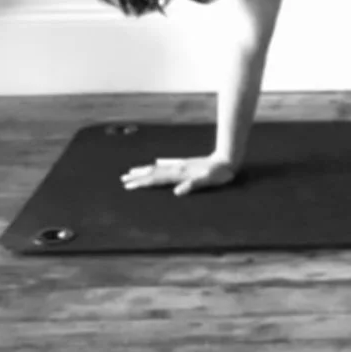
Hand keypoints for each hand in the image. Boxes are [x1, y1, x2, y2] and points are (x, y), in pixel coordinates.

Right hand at [121, 154, 237, 196]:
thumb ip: (192, 185)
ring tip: (134, 170)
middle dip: (138, 177)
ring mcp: (181, 165)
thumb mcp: (207, 182)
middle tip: (123, 179)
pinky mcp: (187, 163)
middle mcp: (177, 168)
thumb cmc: (218, 174)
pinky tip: (157, 162)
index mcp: (179, 174)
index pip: (156, 179)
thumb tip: (177, 192)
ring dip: (146, 170)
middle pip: (154, 173)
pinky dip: (161, 164)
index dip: (142, 183)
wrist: (227, 159)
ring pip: (159, 168)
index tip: (128, 185)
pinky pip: (169, 164)